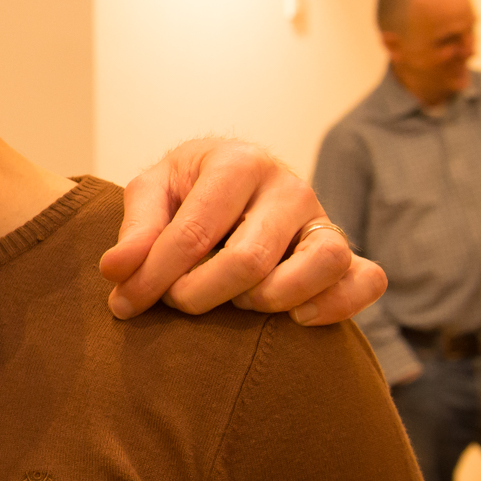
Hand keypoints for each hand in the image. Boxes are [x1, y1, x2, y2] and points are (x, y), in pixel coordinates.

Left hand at [101, 138, 388, 324]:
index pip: (193, 233)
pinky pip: (365, 280)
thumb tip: (116, 271)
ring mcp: (322, 219)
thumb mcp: (153, 192)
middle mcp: (289, 185)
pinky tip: (296, 319)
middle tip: (177, 302)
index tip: (125, 305)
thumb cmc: (189, 191)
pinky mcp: (346, 251)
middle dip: (200, 295)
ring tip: (237, 303)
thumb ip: (135, 228)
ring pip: (319, 265)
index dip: (154, 277)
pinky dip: (337, 304)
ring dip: (269, 299)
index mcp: (238, 161)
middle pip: (249, 259)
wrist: (235, 184)